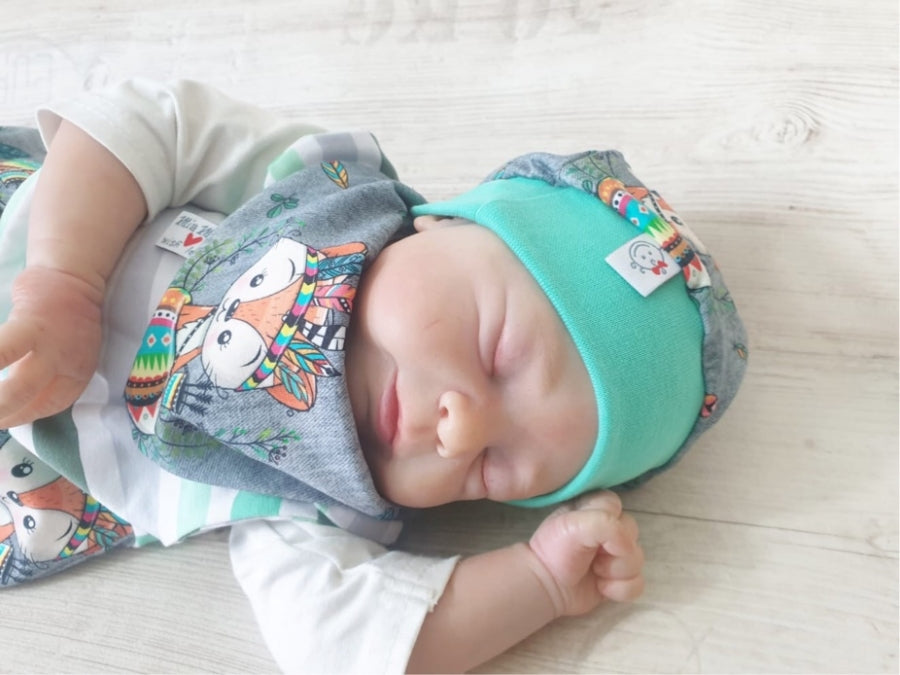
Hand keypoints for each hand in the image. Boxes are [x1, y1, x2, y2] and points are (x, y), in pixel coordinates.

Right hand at [0, 266, 102, 427]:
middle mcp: (67, 363)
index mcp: (76, 374)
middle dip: (3, 414)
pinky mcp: (31, 322)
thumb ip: (47, 378)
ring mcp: (51, 344)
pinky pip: (3, 350)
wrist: (73, 277)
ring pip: (19, 384)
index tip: (0, 421)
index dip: (20, 417)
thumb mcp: (68, 355)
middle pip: (33, 400)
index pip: (49, 405)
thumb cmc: (63, 321)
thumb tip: (14, 405)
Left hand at [527, 490, 644, 617]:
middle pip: (633, 535)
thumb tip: (628, 547)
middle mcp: (609, 529)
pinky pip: (638, 584)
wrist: (546, 585)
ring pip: (638, 561)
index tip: (589, 533)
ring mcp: (616, 554)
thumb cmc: (556, 549)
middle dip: (615, 551)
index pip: (618, 507)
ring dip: (616, 572)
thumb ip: (608, 525)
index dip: (608, 523)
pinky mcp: (619, 578)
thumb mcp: (576, 525)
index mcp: (597, 508)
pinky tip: (602, 588)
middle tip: (592, 556)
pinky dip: (620, 590)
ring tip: (595, 572)